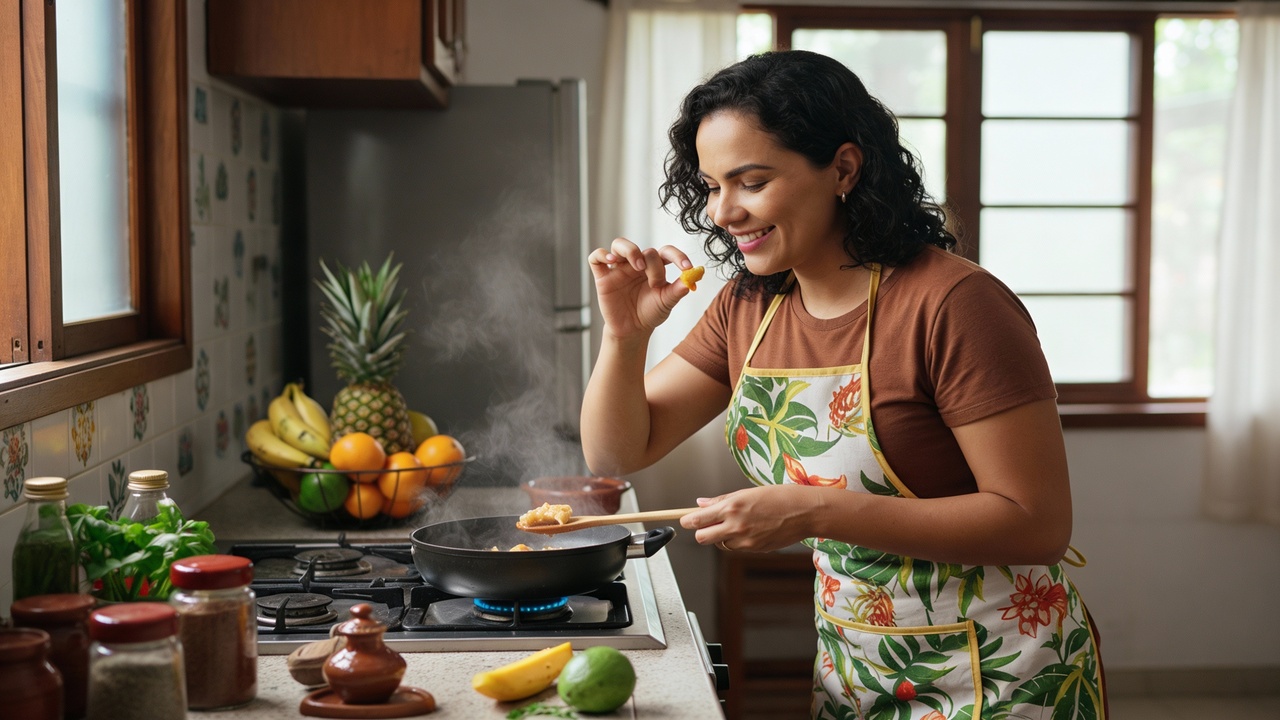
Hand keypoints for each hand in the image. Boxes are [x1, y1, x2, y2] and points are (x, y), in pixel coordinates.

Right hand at [588, 238, 692, 339]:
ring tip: (637, 266)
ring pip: (619, 244)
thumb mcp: (666, 303)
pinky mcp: (603, 277)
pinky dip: (602, 255)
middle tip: (655, 283)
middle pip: (645, 251)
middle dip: (653, 266)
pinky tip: (611, 261)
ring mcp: (619, 269)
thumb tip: (690, 281)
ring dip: (630, 251)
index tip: (687, 267)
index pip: (666, 252)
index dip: (677, 256)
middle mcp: (637, 264)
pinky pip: (596, 258)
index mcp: (655, 267)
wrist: (633, 330)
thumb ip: (677, 291)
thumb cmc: (650, 313)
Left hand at [679, 485, 825, 552]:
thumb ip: (722, 500)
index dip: (687, 521)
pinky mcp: (755, 549)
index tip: (684, 520)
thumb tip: (701, 503)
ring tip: (735, 523)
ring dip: (721, 536)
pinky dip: (737, 541)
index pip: (698, 519)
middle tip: (707, 524)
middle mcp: (736, 525)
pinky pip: (737, 547)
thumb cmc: (781, 496)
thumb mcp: (748, 492)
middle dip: (701, 532)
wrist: (806, 512)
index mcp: (733, 506)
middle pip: (702, 538)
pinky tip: (750, 529)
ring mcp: (746, 540)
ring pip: (720, 544)